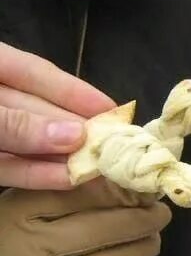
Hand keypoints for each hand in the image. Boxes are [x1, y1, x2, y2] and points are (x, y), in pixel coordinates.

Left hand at [0, 42, 115, 188]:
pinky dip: (35, 175)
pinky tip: (68, 181)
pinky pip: (8, 166)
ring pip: (27, 143)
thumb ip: (18, 122)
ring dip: (62, 158)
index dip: (77, 91)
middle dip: (76, 130)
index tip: (114, 110)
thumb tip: (76, 136)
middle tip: (114, 148)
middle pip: (38, 111)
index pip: (37, 73)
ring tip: (100, 170)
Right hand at [0, 179, 171, 255]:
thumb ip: (80, 189)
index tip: (147, 191)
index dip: (124, 192)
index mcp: (24, 209)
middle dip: (143, 221)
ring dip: (143, 250)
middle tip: (160, 216)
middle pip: (103, 230)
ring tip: (152, 242)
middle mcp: (30, 245)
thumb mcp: (42, 201)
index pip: (85, 194)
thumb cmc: (30, 233)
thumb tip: (133, 181)